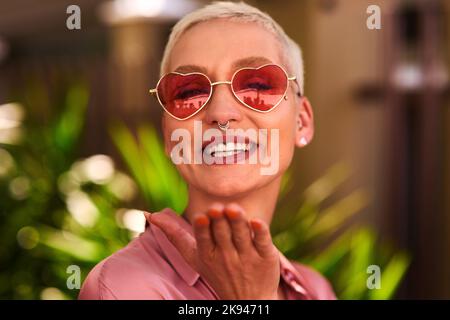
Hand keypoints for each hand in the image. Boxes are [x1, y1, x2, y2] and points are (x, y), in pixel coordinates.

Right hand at [144, 203, 280, 299]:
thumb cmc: (216, 269)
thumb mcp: (192, 256)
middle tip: (218, 208)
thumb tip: (149, 214)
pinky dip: (261, 231)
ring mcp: (247, 256)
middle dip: (220, 219)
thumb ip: (174, 234)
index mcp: (207, 253)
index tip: (202, 217)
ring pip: (242, 234)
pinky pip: (263, 241)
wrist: (247, 299)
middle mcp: (227, 255)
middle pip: (223, 232)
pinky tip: (256, 221)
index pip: (204, 238)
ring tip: (233, 208)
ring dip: (238, 220)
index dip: (203, 228)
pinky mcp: (266, 256)